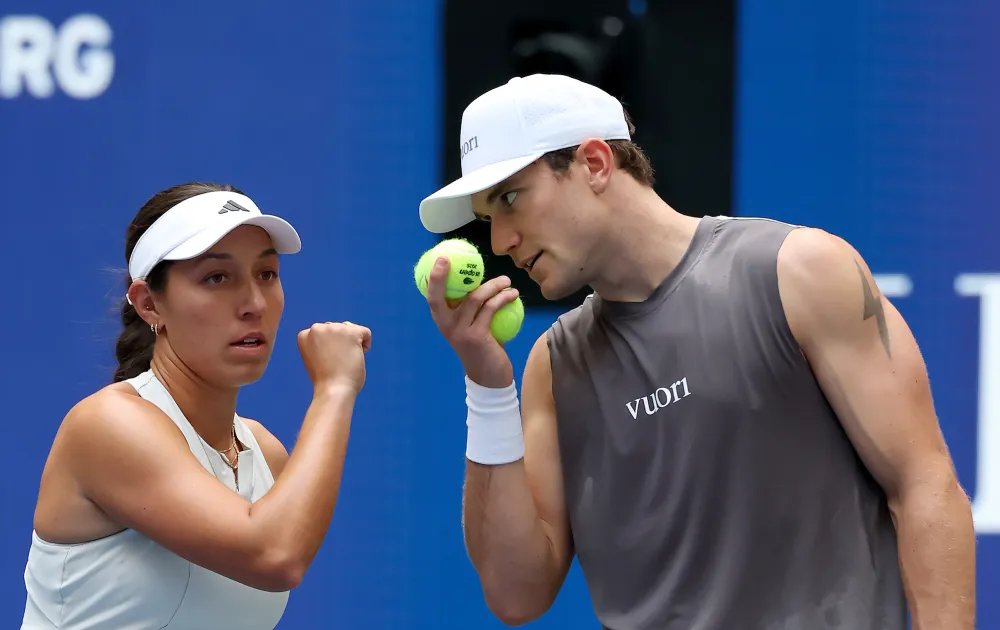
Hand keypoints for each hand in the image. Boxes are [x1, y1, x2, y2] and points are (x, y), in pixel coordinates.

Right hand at [296, 321, 371, 393]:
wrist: (333, 390)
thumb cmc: (325, 380)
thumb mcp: (316, 357)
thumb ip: (322, 345)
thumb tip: (341, 337)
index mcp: (304, 335)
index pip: (324, 332)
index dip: (330, 347)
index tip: (328, 361)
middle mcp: (317, 328)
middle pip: (338, 328)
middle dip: (341, 342)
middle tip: (337, 363)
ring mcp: (334, 328)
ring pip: (351, 329)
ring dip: (352, 343)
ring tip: (345, 361)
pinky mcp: (350, 332)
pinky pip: (366, 332)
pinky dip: (366, 345)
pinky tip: (357, 357)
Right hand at [426, 256, 518, 387]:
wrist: (489, 377)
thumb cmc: (482, 348)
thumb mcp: (471, 328)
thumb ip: (471, 310)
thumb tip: (481, 282)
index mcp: (443, 322)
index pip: (432, 297)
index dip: (433, 278)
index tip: (441, 259)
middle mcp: (446, 326)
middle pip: (438, 297)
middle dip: (440, 276)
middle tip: (454, 258)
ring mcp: (460, 332)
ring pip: (475, 298)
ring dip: (493, 285)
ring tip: (507, 280)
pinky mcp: (476, 336)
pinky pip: (491, 309)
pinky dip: (503, 298)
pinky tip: (513, 294)